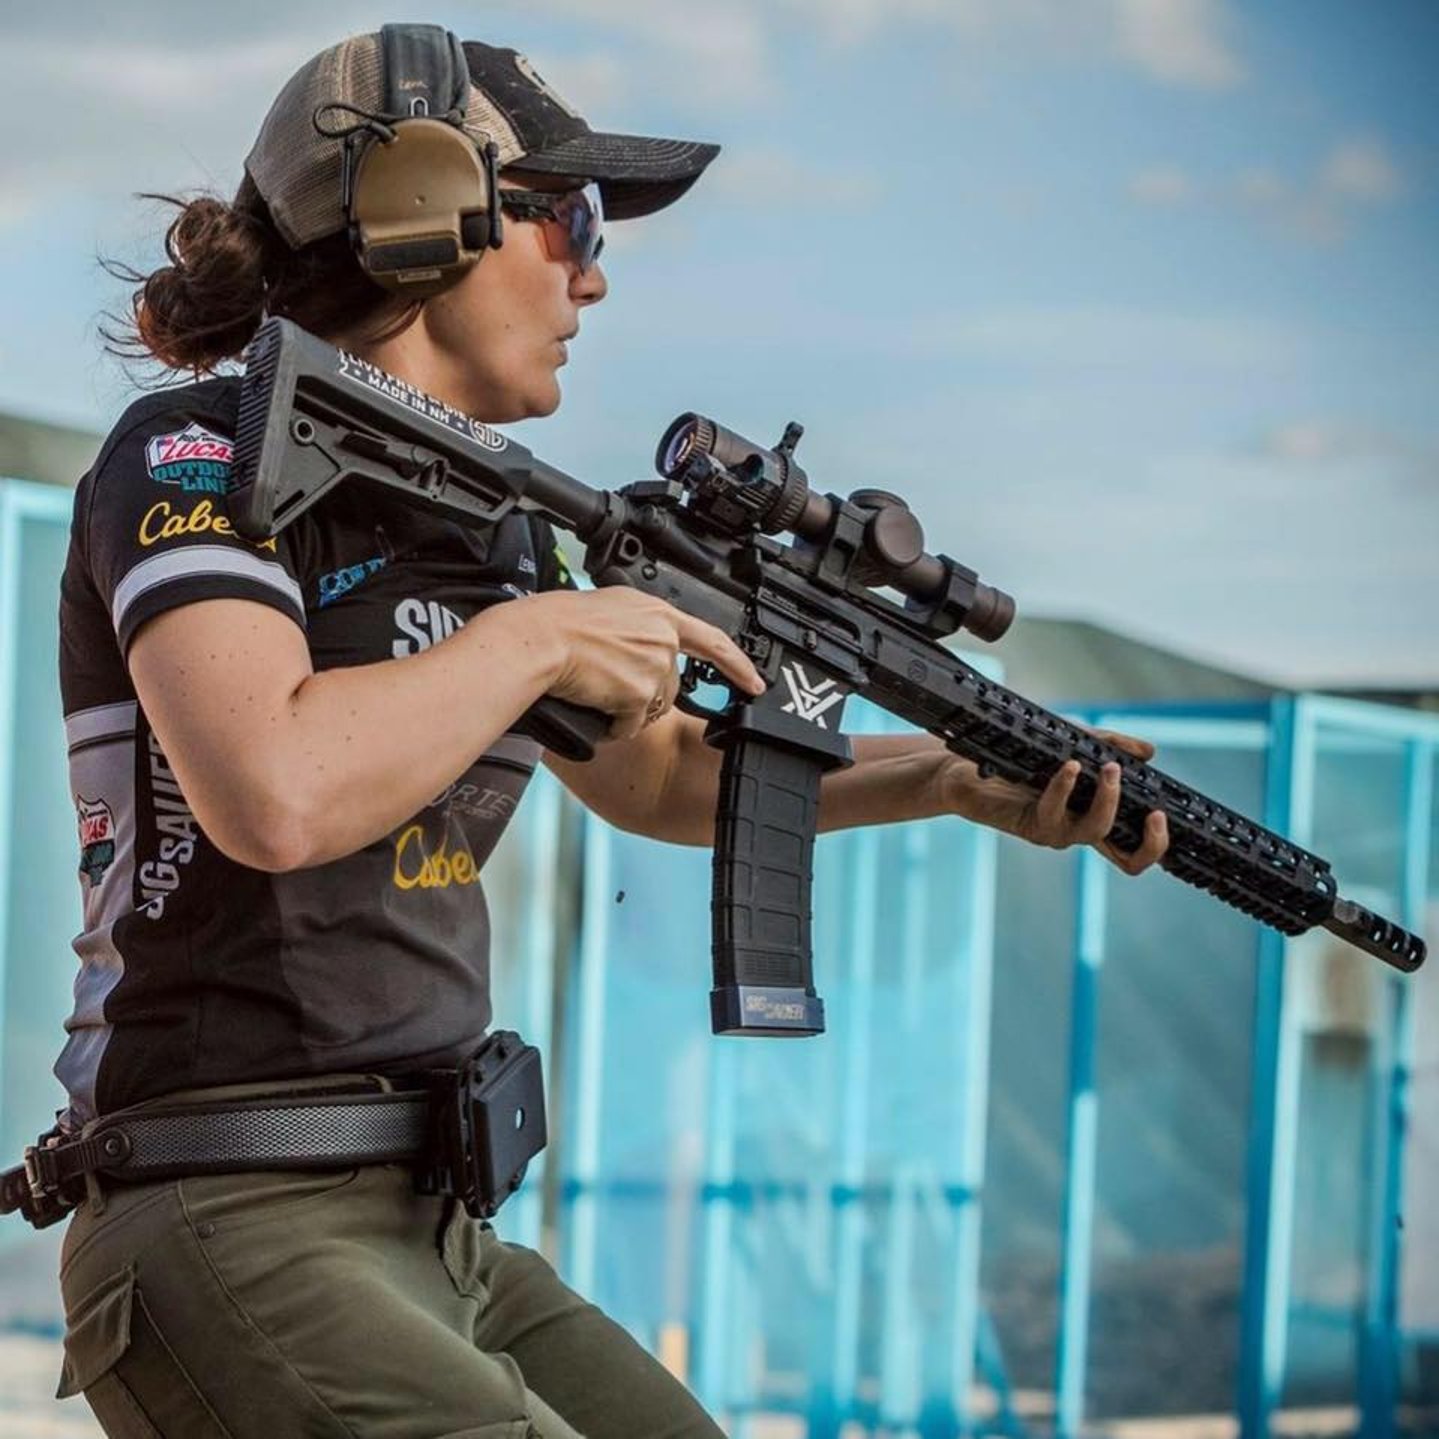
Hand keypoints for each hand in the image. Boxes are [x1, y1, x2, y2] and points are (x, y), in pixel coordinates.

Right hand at [519, 588, 764, 741]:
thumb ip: (638, 628)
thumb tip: (645, 652)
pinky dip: (612, 726)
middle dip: (643, 695)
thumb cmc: (556, 624)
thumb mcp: (608, 610)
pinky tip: (592, 707)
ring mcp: (655, 664)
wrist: (538, 640)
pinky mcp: (641, 693)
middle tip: (606, 683)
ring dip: (626, 710)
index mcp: (656, 612)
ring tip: (594, 689)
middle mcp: (663, 636)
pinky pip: (631, 725)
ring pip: (651, 707)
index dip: (736, 664)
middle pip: (670, 685)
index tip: (755, 683)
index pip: (711, 640)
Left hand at [939, 726, 1168, 875]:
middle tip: (1155, 811)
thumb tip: (1149, 753)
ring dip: (1108, 799)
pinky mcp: (1029, 825)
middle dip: (1150, 840)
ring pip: (1095, 831)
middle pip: (1130, 861)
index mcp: (1093, 816)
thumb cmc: (1022, 758)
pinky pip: (1055, 811)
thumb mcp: (1073, 744)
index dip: (1157, 846)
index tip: (1165, 816)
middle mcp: (1078, 830)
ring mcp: (1055, 831)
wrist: (966, 768)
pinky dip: (1066, 786)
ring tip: (1110, 768)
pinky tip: (1070, 766)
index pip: (1135, 848)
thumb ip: (1110, 746)